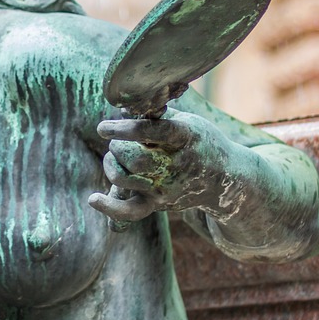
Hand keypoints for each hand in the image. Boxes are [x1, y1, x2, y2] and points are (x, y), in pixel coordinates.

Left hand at [89, 111, 242, 222]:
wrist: (225, 179)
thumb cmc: (200, 142)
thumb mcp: (187, 121)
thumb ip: (156, 114)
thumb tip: (124, 107)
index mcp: (186, 137)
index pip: (151, 131)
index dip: (124, 128)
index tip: (103, 127)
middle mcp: (178, 165)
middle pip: (135, 159)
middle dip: (117, 147)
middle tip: (116, 142)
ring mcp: (167, 187)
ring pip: (127, 179)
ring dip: (112, 165)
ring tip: (113, 157)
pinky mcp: (159, 203)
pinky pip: (131, 212)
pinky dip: (110, 208)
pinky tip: (93, 199)